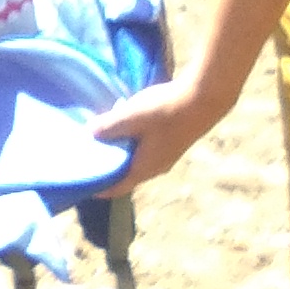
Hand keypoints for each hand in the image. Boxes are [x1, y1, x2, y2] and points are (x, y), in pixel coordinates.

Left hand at [88, 73, 235, 197]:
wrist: (205, 100)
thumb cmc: (167, 110)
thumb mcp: (132, 116)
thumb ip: (109, 126)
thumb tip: (90, 134)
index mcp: (144, 168)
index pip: (118, 187)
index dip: (100, 188)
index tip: (84, 184)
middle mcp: (156, 168)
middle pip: (127, 174)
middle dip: (108, 169)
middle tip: (89, 158)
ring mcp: (166, 156)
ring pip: (137, 161)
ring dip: (121, 155)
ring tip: (104, 143)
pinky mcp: (172, 143)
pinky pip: (146, 150)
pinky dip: (132, 145)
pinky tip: (126, 128)